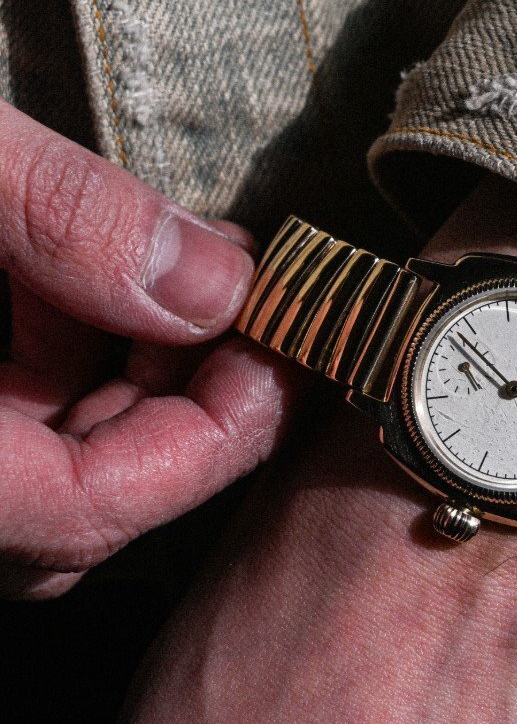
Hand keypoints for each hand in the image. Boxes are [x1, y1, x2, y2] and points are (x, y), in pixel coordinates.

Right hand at [0, 100, 297, 596]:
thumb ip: (57, 214)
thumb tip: (208, 282)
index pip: (86, 510)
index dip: (207, 440)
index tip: (282, 356)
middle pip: (75, 509)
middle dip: (179, 406)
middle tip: (251, 311)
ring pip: (41, 472)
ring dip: (124, 378)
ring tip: (178, 273)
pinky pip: (1, 432)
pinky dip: (56, 363)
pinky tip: (83, 277)